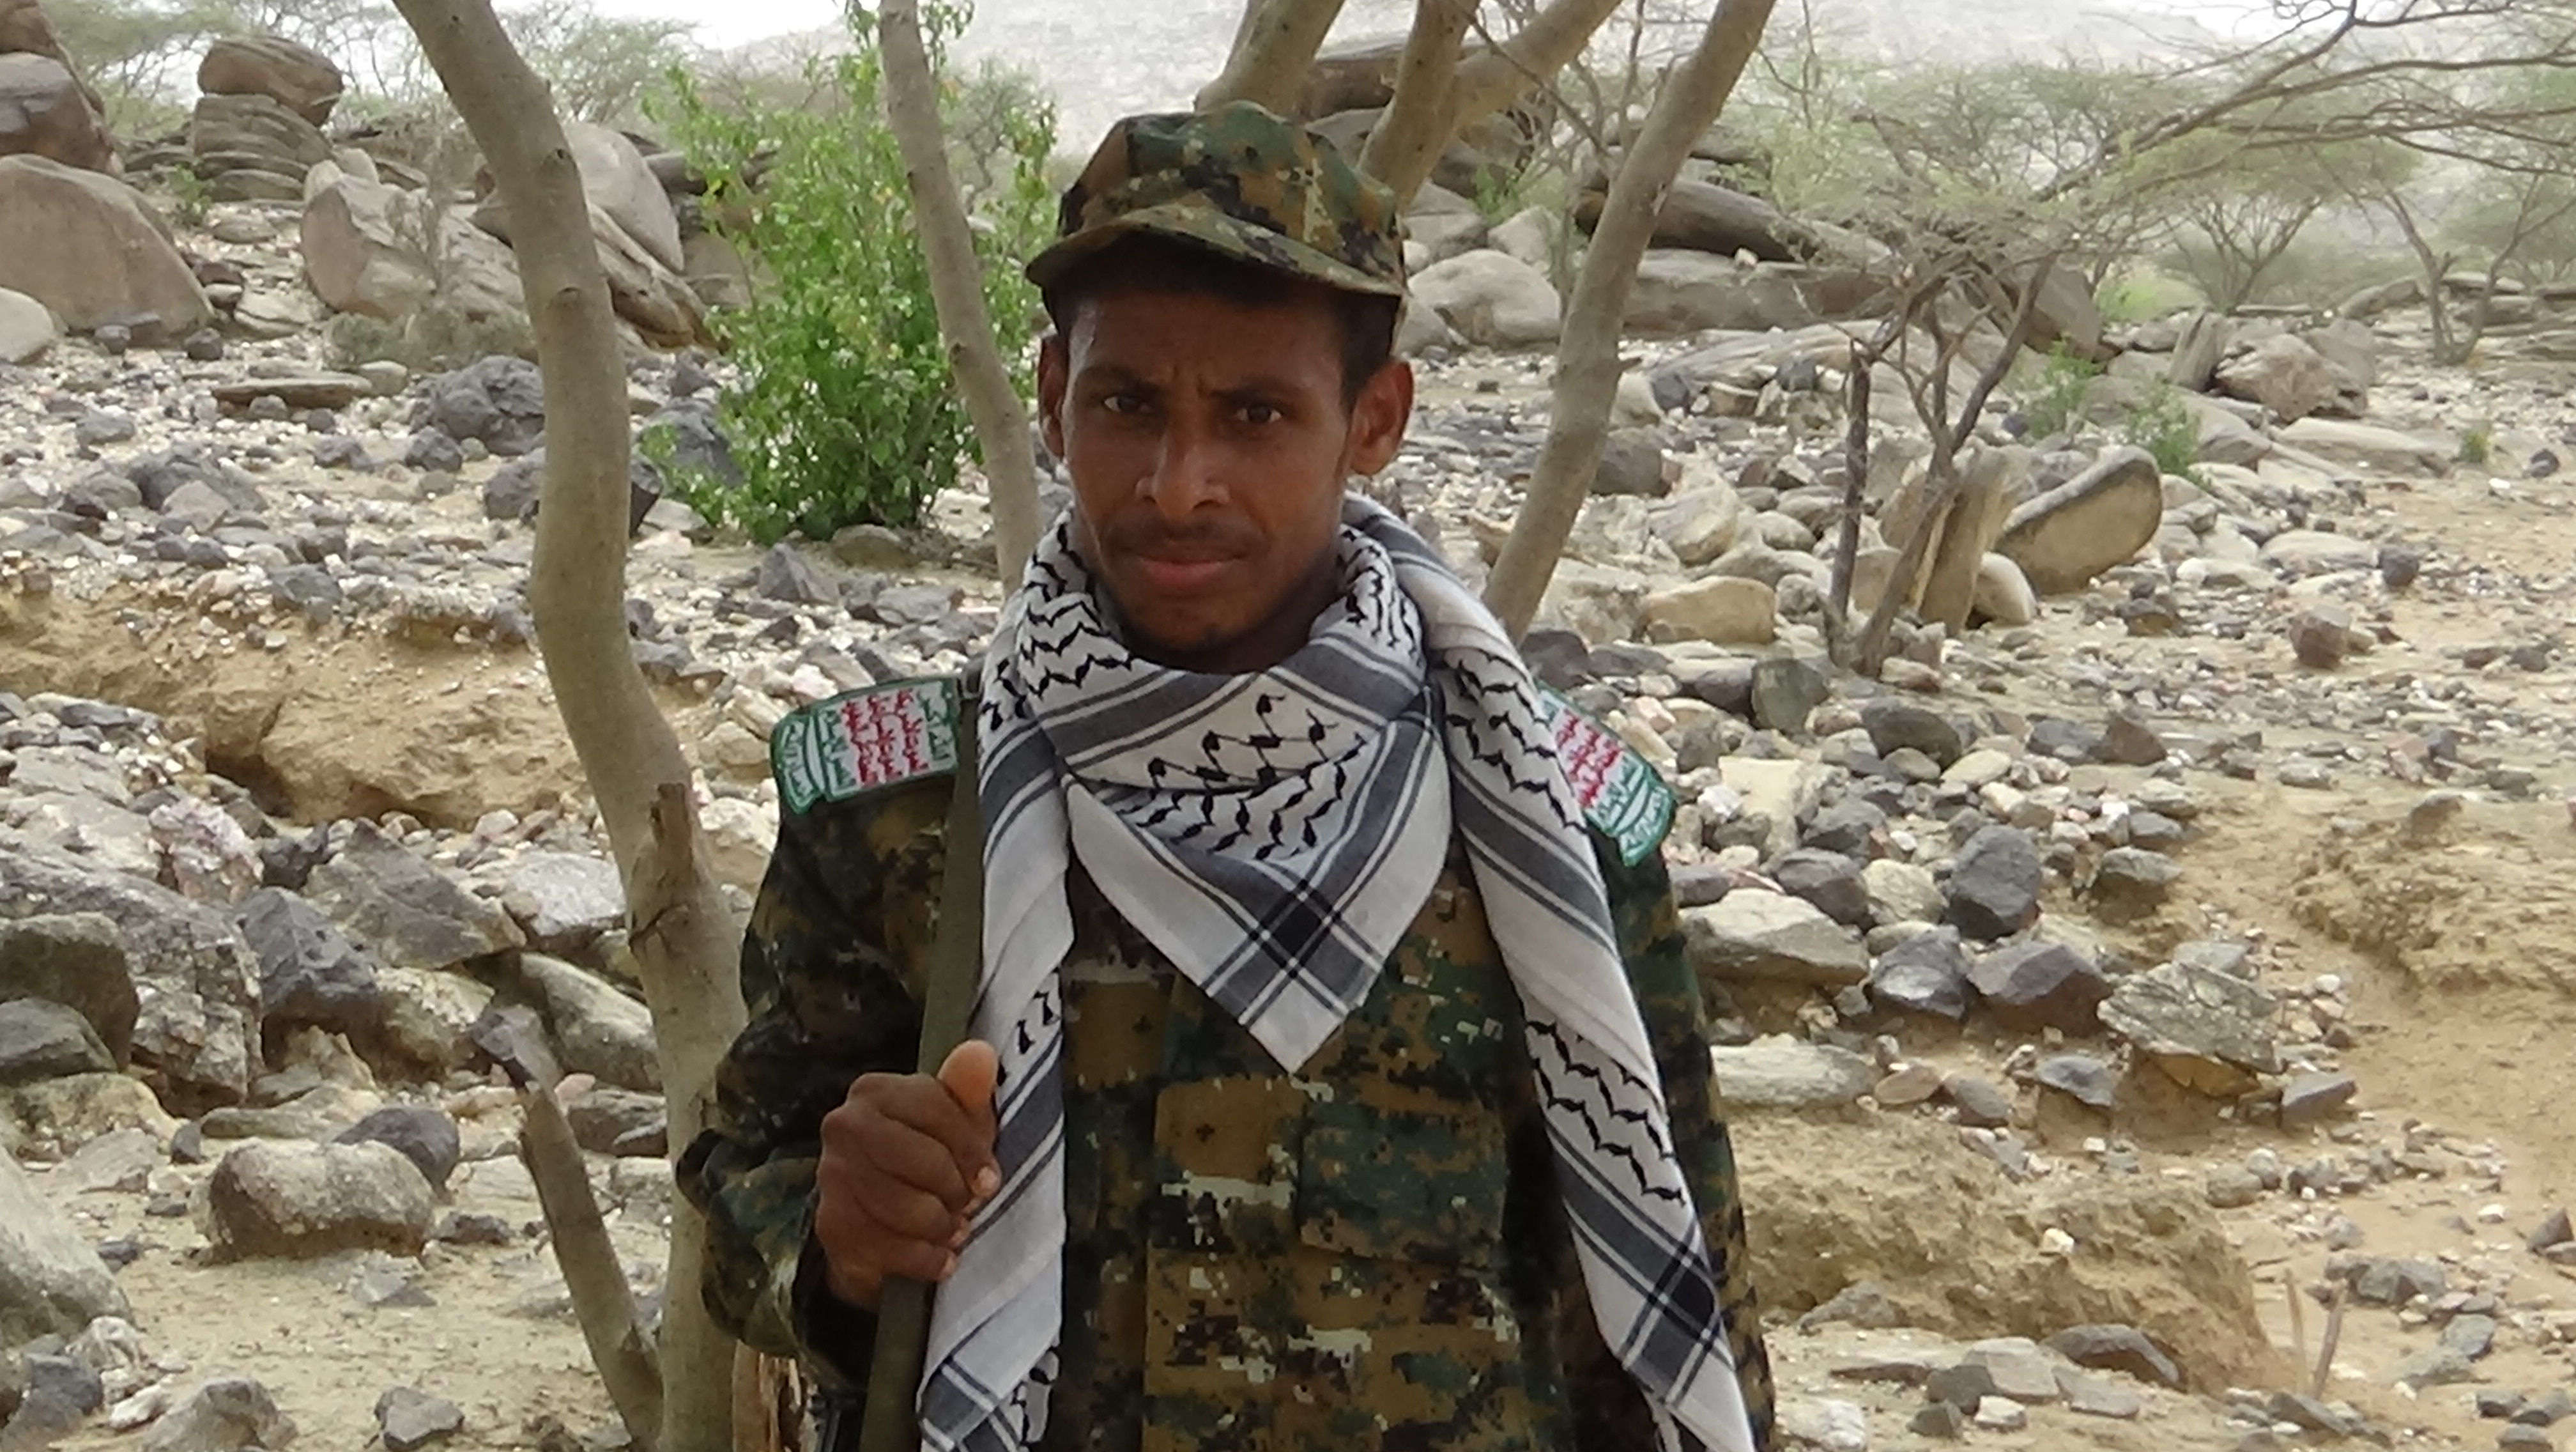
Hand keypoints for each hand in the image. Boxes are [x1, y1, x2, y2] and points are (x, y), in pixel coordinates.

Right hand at [813, 1039, 1000, 1310]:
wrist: (872, 1220)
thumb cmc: (926, 1158)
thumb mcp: (953, 1122)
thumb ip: (967, 1090)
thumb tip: (980, 1054)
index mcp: (874, 1090)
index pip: (936, 1109)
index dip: (972, 1148)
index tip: (990, 1177)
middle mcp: (844, 1126)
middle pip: (926, 1162)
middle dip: (958, 1191)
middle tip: (969, 1205)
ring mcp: (832, 1177)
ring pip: (913, 1210)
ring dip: (945, 1227)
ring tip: (954, 1228)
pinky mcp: (833, 1226)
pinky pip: (897, 1250)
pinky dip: (928, 1259)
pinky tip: (939, 1257)